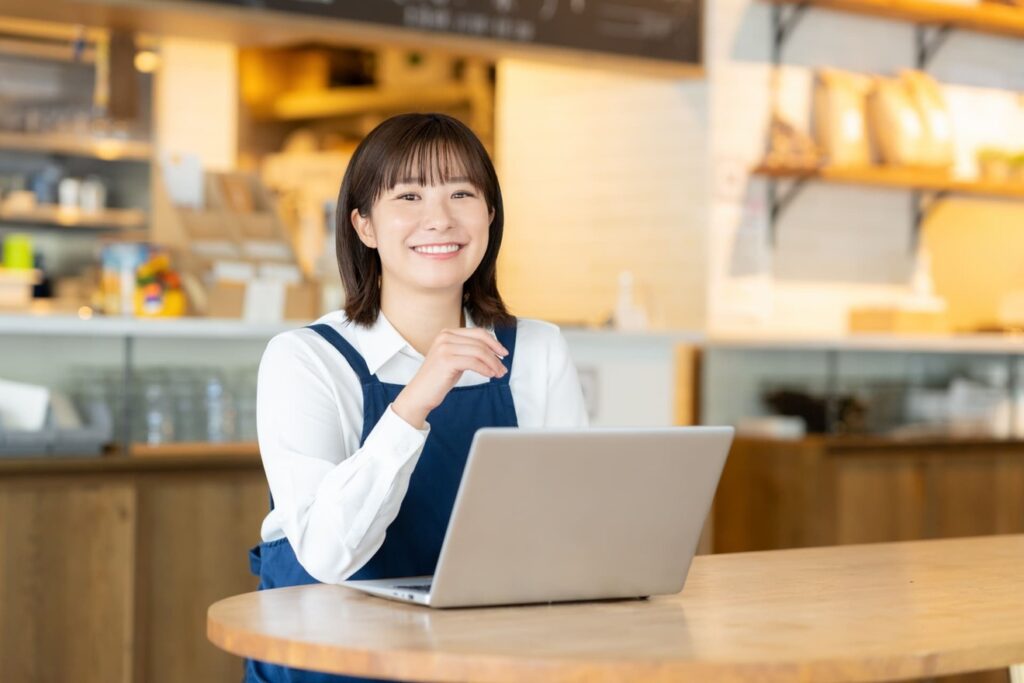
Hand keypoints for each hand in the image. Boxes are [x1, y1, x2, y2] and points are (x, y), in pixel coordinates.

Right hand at [392, 328, 508, 428]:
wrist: (419, 394)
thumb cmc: (438, 379)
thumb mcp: (455, 359)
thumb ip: (469, 351)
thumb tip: (494, 351)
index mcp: (447, 333)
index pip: (478, 332)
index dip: (494, 342)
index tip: (503, 353)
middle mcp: (445, 337)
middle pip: (480, 341)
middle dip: (495, 355)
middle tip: (503, 367)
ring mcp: (445, 347)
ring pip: (479, 352)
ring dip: (493, 363)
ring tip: (499, 373)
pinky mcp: (446, 360)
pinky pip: (474, 362)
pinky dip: (486, 369)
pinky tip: (490, 375)